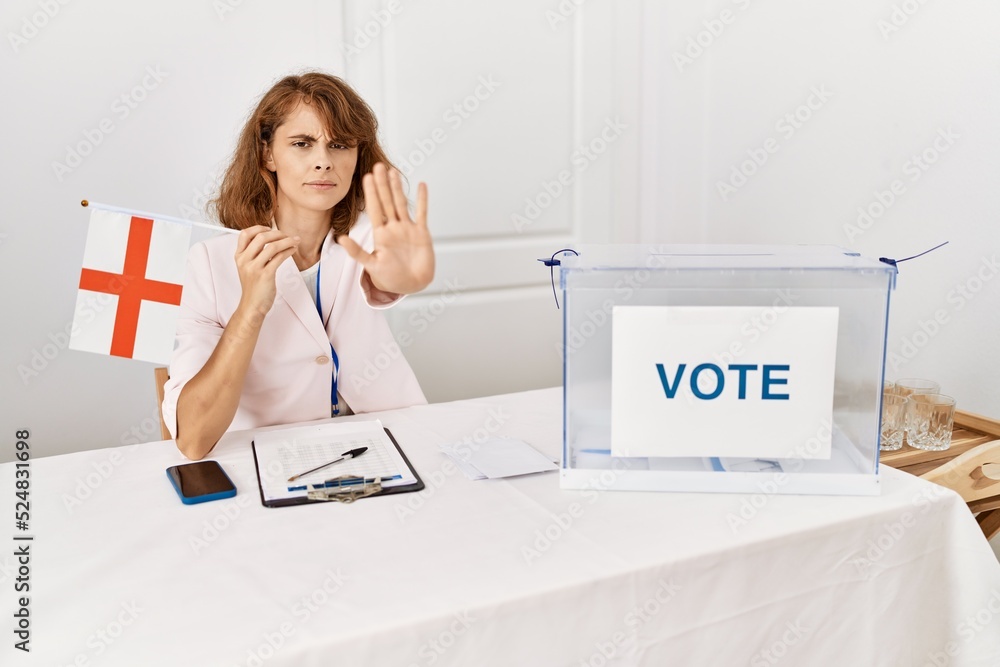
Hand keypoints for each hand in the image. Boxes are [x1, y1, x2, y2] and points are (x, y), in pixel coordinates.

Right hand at [234, 226, 298, 314]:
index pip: (245, 234)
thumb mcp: (248, 268)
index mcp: (239, 257)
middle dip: (277, 233)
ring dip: (287, 241)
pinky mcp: (265, 275)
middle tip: (288, 235)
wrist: (252, 305)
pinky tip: (293, 250)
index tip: (270, 228)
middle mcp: (244, 260)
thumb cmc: (253, 287)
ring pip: (272, 246)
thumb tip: (271, 238)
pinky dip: (288, 251)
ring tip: (295, 241)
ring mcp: (254, 268)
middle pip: (261, 237)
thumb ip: (254, 254)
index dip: (258, 228)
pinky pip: (279, 257)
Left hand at [338, 163, 434, 294]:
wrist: (411, 285)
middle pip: (387, 202)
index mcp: (381, 234)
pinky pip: (422, 213)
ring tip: (392, 172)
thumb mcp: (371, 265)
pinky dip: (422, 200)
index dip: (371, 193)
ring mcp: (407, 229)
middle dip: (382, 185)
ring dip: (397, 188)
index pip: (375, 209)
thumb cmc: (390, 278)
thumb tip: (340, 239)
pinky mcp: (421, 233)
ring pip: (401, 204)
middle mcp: (393, 228)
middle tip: (378, 166)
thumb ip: (357, 252)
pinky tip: (421, 186)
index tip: (366, 177)